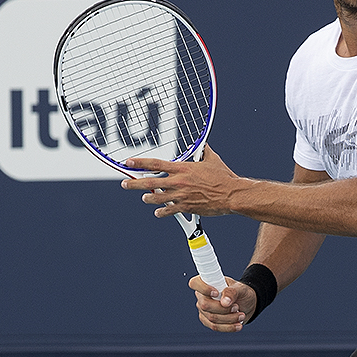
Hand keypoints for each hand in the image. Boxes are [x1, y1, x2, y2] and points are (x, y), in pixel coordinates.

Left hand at [121, 147, 238, 216]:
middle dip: (134, 183)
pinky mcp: (186, 207)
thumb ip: (204, 151)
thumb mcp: (212, 159)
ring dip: (148, 198)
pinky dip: (162, 212)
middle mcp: (178, 182)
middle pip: (150, 183)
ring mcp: (181, 196)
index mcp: (183, 168)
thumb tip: (203, 144)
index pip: (156, 164)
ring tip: (144, 197)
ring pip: (156, 198)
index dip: (140, 163)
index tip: (129, 162)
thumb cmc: (223, 177)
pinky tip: (158, 212)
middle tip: (125, 184)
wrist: (231, 194)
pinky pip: (169, 211)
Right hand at [190, 275, 257, 332]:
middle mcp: (202, 297)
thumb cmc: (241, 293)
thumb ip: (232, 292)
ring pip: (212, 318)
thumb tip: (224, 302)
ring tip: (241, 315)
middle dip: (223, 309)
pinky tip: (238, 325)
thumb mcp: (240, 289)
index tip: (217, 293)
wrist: (247, 305)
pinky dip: (228, 327)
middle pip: (205, 305)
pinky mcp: (208, 321)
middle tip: (236, 307)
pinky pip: (215, 327)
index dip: (204, 289)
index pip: (195, 283)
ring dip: (229, 319)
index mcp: (207, 283)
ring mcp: (203, 310)